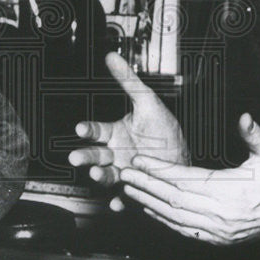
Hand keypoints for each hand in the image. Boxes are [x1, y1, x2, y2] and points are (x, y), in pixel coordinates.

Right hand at [69, 52, 188, 209]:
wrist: (182, 157)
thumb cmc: (165, 130)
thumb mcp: (147, 101)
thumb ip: (127, 80)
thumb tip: (111, 56)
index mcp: (115, 134)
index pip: (95, 131)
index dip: (87, 130)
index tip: (80, 128)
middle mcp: (115, 154)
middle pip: (94, 155)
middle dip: (84, 156)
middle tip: (76, 158)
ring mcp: (123, 173)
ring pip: (105, 176)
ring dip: (99, 177)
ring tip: (98, 175)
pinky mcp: (134, 190)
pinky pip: (124, 199)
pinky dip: (120, 202)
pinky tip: (118, 203)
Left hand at [118, 113, 259, 244]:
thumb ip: (253, 134)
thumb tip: (243, 118)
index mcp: (230, 192)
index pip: (185, 179)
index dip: (160, 170)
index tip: (140, 161)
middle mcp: (220, 214)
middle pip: (173, 199)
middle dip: (146, 186)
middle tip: (124, 175)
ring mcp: (218, 230)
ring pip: (174, 217)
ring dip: (149, 204)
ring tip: (129, 191)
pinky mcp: (217, 239)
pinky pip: (183, 230)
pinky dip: (164, 220)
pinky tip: (150, 210)